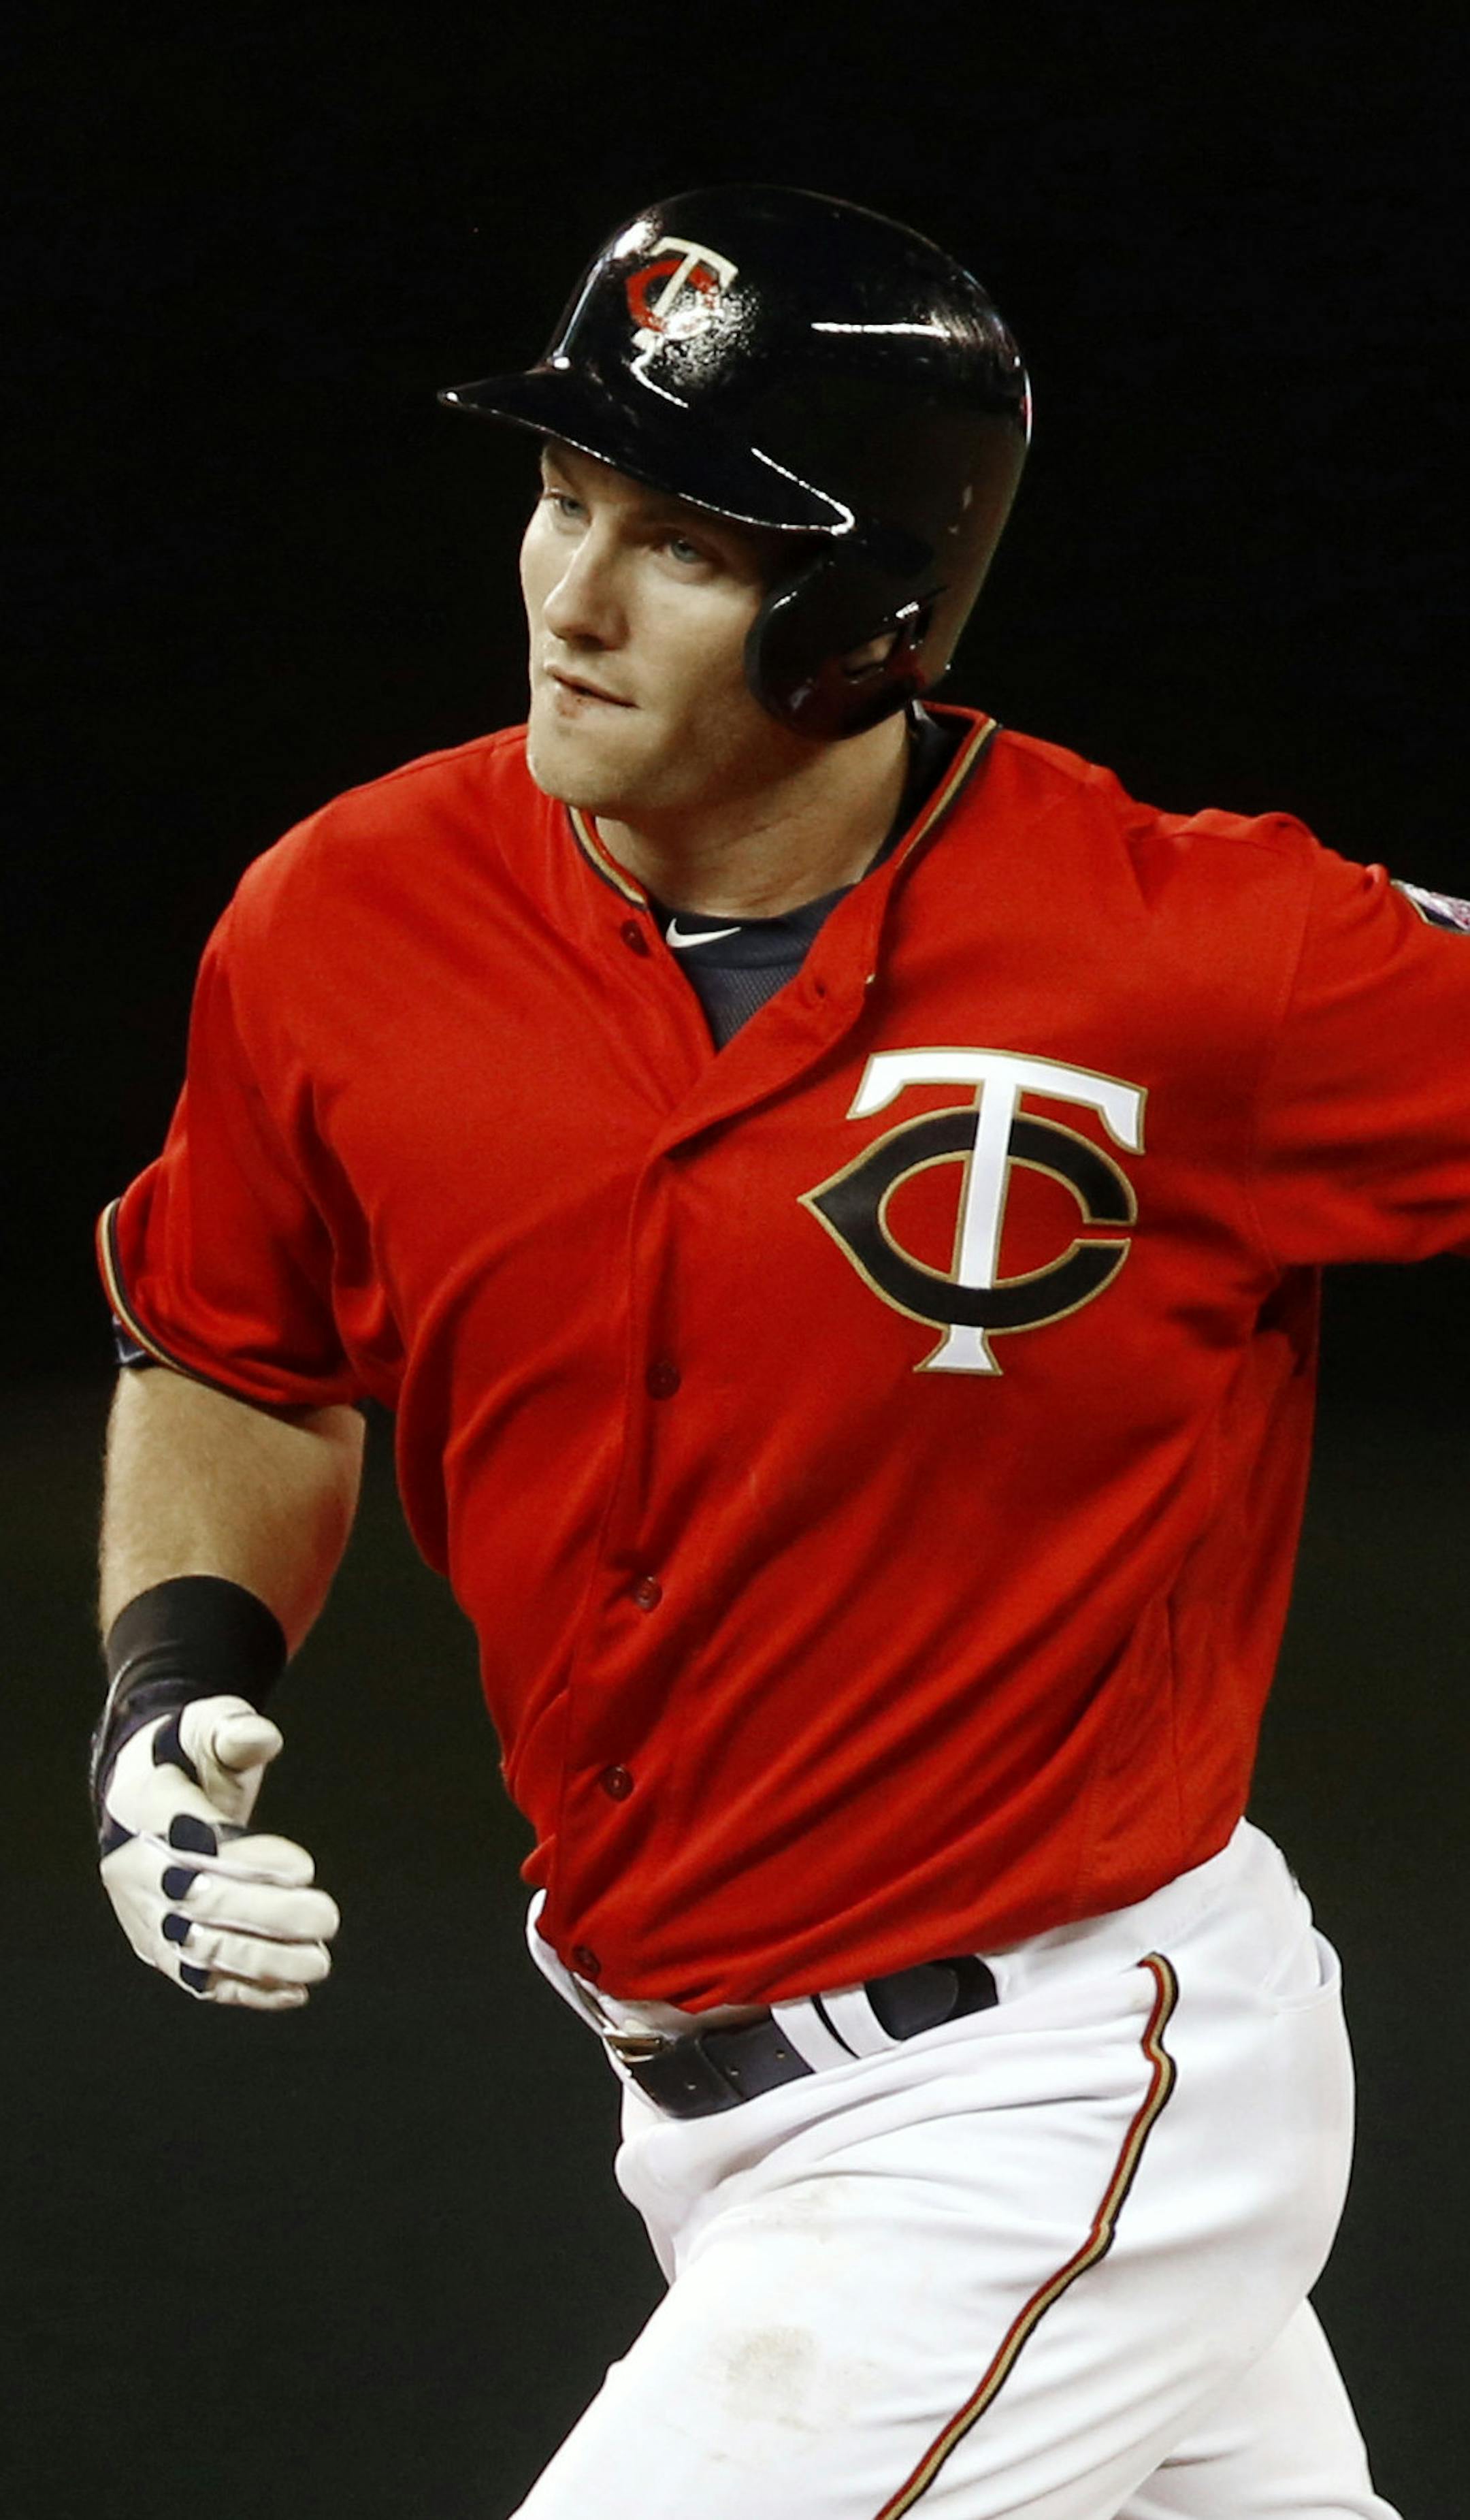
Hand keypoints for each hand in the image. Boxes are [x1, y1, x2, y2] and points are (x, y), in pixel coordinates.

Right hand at [97, 1694, 339, 2010]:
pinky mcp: (154, 1947)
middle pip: (196, 1902)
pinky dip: (243, 1990)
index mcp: (142, 1808)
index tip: (306, 1867)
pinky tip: (293, 1993)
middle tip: (328, 1918)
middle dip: (265, 1915)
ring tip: (319, 1963)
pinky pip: (195, 1978)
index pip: (193, 1843)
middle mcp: (131, 1867)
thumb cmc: (187, 1756)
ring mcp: (141, 1913)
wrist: (137, 1795)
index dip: (248, 1860)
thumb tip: (262, 1737)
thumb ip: (232, 1729)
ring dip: (260, 1962)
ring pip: (196, 1950)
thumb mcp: (206, 1726)